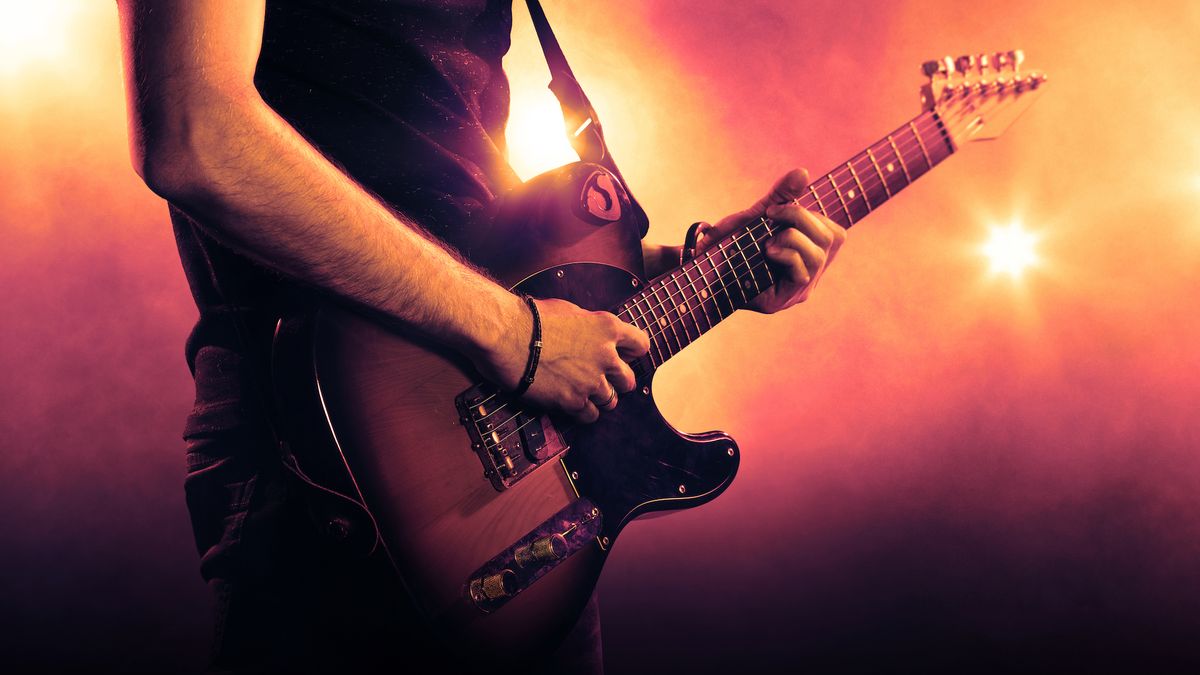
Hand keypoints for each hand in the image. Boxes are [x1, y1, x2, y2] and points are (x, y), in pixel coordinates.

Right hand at [477, 296, 649, 423]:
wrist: (504, 334)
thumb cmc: (529, 318)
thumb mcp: (569, 311)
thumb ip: (589, 326)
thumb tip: (593, 335)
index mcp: (606, 328)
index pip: (641, 345)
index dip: (631, 353)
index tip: (623, 357)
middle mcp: (605, 355)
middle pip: (628, 380)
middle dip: (615, 381)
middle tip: (599, 378)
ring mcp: (591, 381)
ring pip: (610, 401)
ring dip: (598, 398)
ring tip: (582, 391)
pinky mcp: (572, 401)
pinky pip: (590, 416)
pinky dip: (583, 412)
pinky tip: (571, 403)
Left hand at [699, 169, 845, 312]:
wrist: (700, 266)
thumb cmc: (731, 243)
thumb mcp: (759, 214)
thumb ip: (782, 196)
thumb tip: (803, 172)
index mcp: (810, 255)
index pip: (834, 234)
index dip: (812, 215)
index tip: (776, 209)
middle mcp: (810, 274)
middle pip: (830, 240)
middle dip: (800, 219)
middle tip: (770, 216)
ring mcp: (798, 290)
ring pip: (817, 256)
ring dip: (791, 237)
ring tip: (767, 239)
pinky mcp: (782, 300)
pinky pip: (801, 273)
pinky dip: (786, 255)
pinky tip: (767, 251)